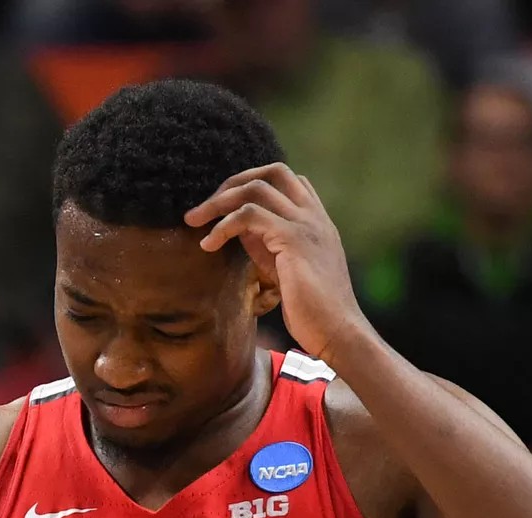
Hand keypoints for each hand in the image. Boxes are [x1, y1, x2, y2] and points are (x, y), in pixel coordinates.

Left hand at [183, 163, 373, 364]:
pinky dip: (223, 225)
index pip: (286, 180)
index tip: (223, 208)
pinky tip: (208, 244)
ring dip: (218, 201)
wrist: (337, 330)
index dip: (251, 185)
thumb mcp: (285, 269)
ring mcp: (306, 224)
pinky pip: (249, 215)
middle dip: (232, 184)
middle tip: (202, 209)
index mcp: (315, 220)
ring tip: (194, 222)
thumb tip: (239, 231)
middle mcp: (313, 215)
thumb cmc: (312, 310)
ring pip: (256, 188)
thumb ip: (268, 245)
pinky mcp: (293, 239)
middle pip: (272, 172)